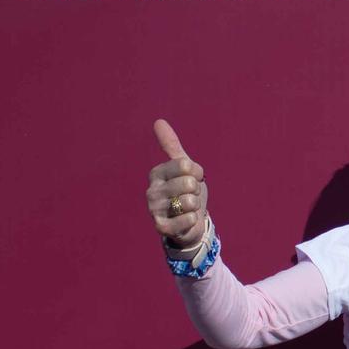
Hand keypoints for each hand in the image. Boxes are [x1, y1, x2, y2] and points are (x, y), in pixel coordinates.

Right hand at [147, 120, 208, 248]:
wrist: (190, 222)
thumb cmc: (187, 191)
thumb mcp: (184, 167)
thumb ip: (171, 145)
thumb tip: (158, 121)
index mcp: (156, 173)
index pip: (186, 165)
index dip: (197, 173)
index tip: (192, 178)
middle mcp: (152, 190)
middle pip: (189, 183)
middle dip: (196, 191)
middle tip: (189, 196)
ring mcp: (154, 210)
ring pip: (190, 201)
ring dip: (195, 206)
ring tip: (187, 208)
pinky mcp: (161, 228)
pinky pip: (187, 219)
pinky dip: (193, 220)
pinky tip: (187, 220)